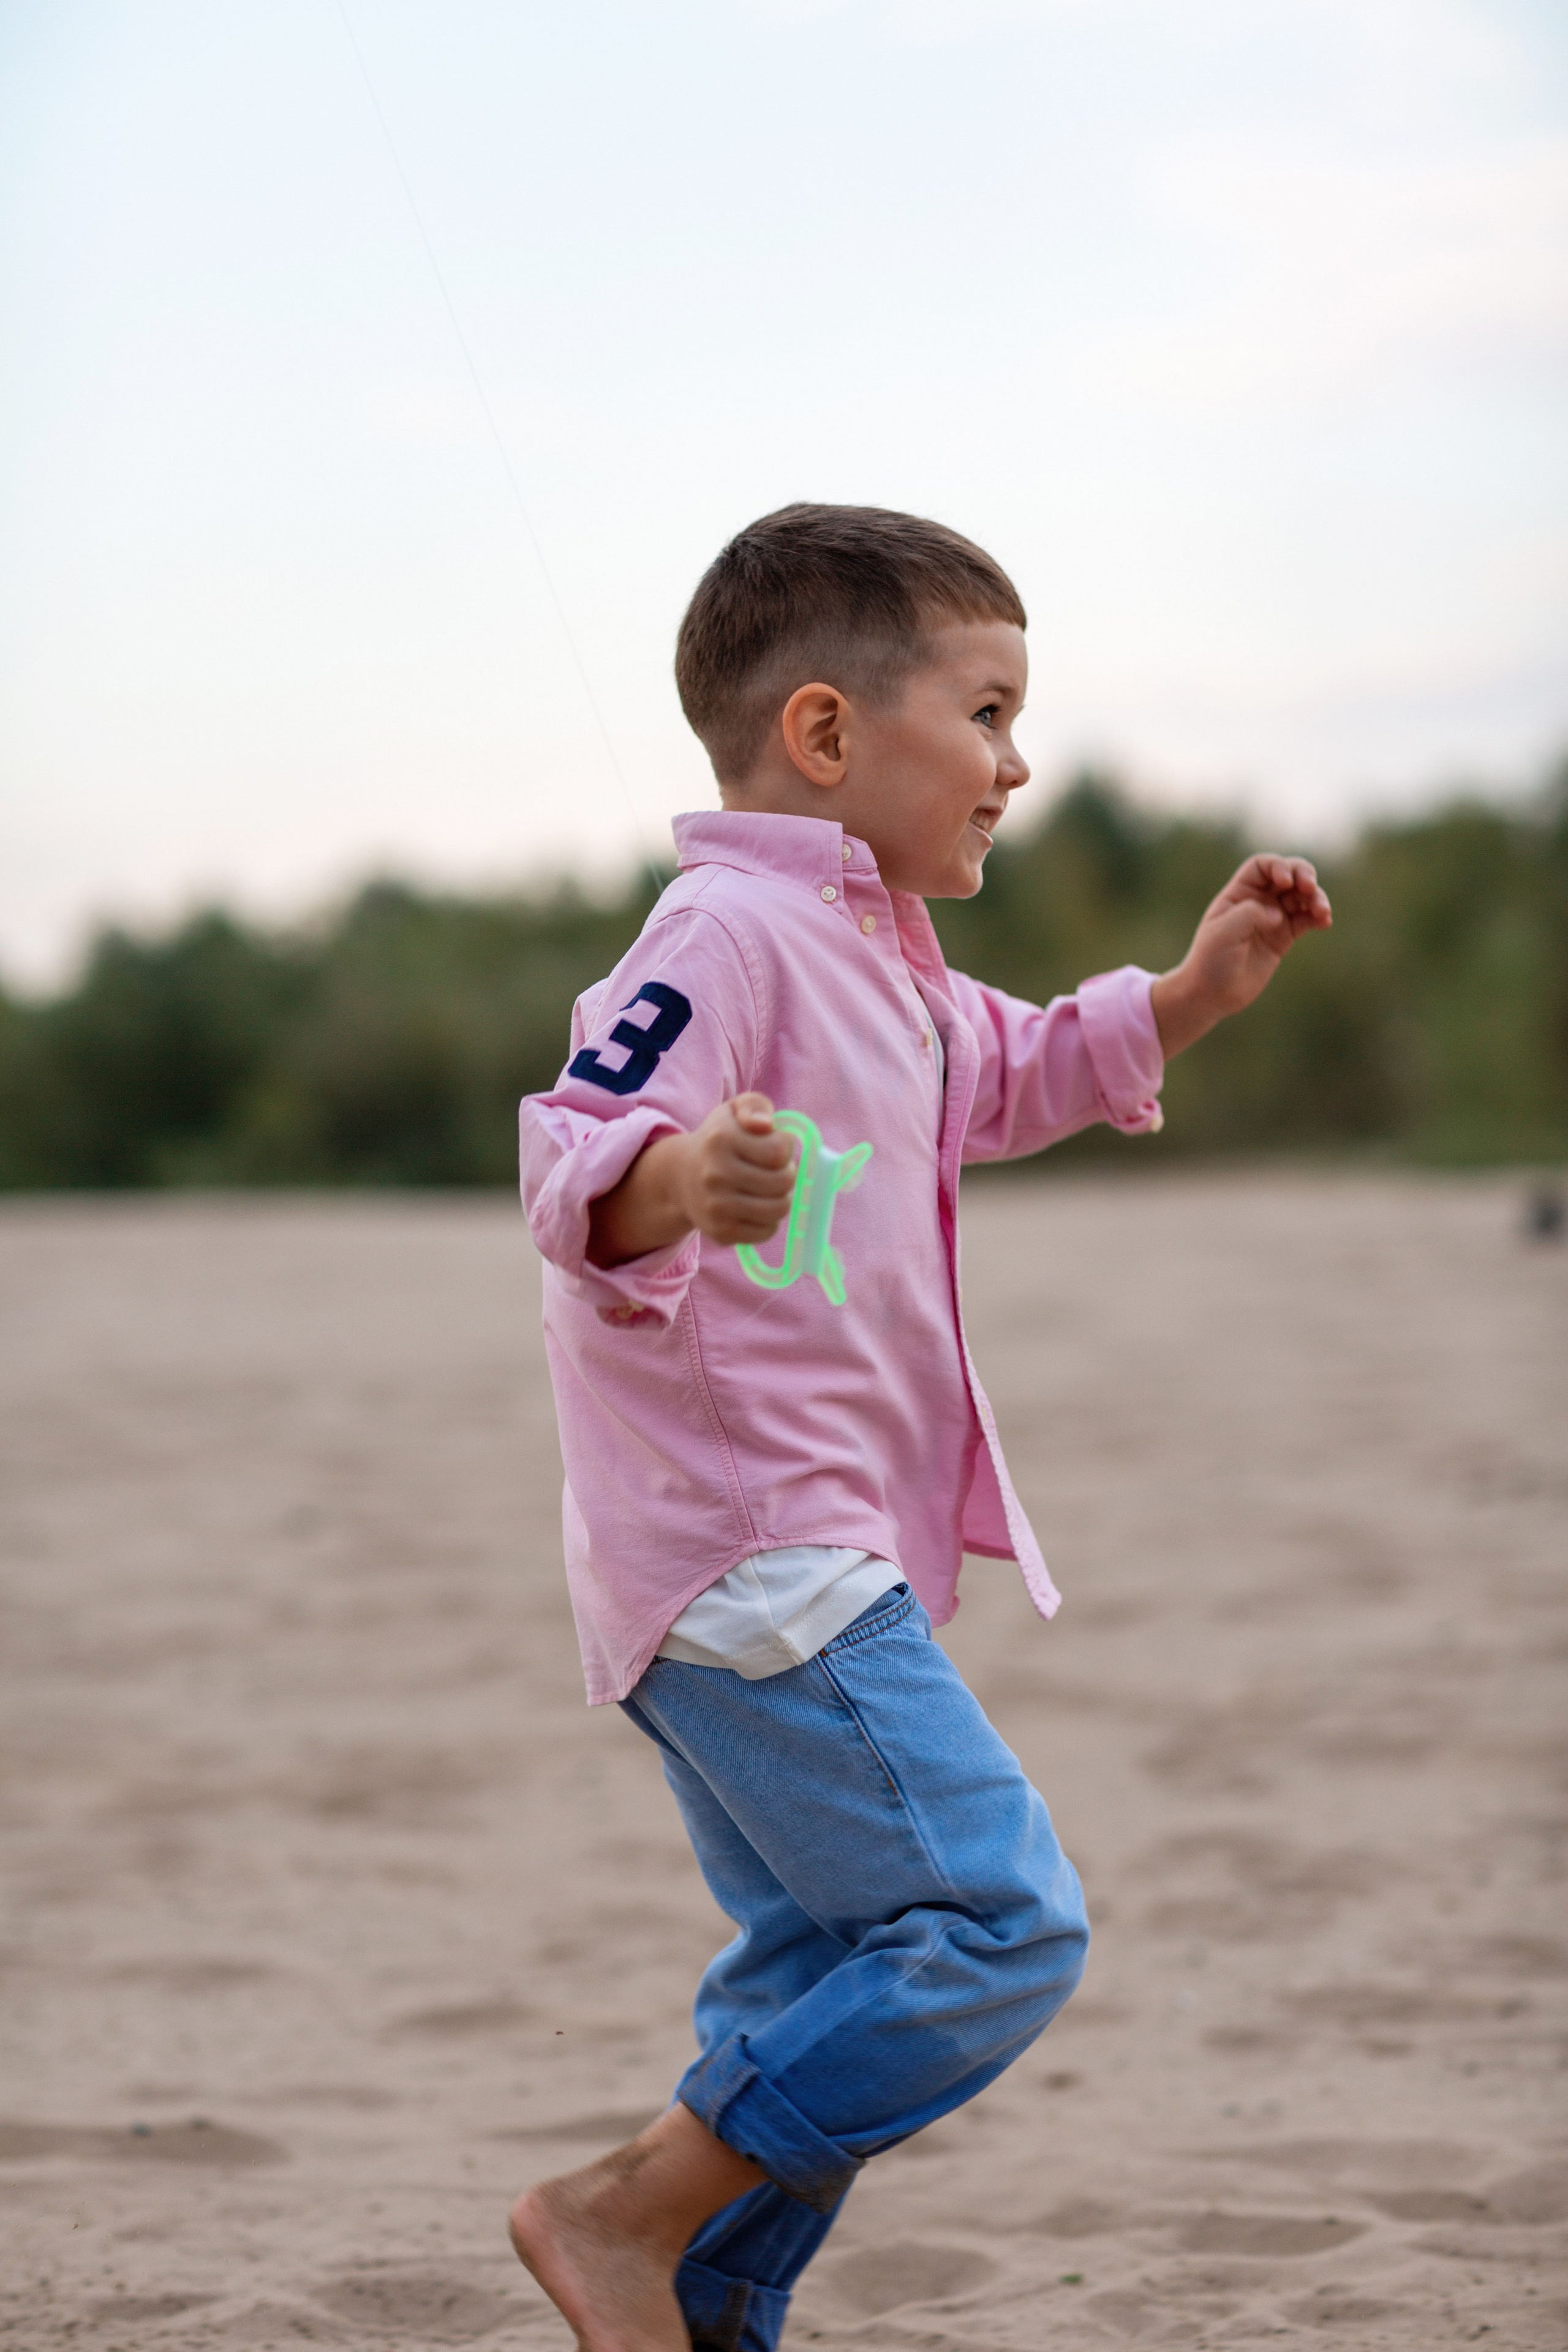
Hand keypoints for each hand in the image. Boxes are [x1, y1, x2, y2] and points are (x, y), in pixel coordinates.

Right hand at [667, 1094, 798, 1244]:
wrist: (680, 1177)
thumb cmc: (718, 1140)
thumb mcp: (733, 1111)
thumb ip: (755, 1106)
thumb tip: (765, 1125)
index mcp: (721, 1140)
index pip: (779, 1151)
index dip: (785, 1148)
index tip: (774, 1146)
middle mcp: (716, 1175)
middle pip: (783, 1182)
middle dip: (786, 1174)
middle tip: (773, 1171)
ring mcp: (717, 1207)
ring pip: (779, 1208)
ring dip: (780, 1198)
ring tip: (768, 1189)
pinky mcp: (721, 1232)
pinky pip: (767, 1231)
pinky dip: (768, 1220)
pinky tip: (756, 1207)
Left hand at [1150, 854, 1331, 1058]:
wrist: (1213, 994)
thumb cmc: (1210, 961)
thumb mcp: (1223, 934)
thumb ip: (1249, 915)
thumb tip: (1278, 914)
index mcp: (1238, 893)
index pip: (1262, 866)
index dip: (1277, 866)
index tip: (1285, 882)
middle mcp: (1257, 901)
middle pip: (1287, 874)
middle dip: (1303, 875)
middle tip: (1310, 887)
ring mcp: (1272, 918)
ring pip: (1301, 896)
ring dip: (1316, 898)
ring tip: (1322, 912)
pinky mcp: (1284, 937)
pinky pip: (1307, 919)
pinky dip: (1318, 917)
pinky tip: (1324, 922)